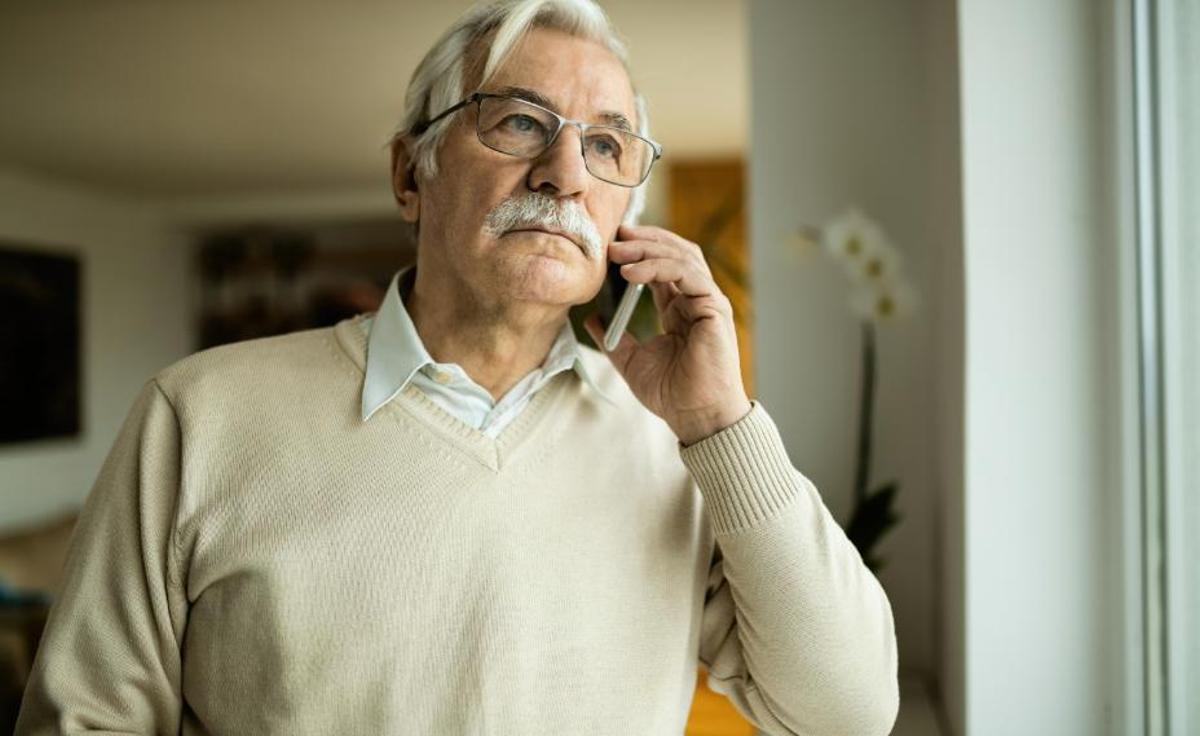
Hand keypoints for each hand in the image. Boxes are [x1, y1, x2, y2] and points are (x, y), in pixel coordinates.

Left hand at [583, 224, 751, 445]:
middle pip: (675, 252)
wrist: (695, 417)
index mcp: (679, 309)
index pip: (663, 265)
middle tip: (613, 236)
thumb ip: (614, 338)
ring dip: (648, 248)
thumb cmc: (672, 394)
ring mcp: (708, 301)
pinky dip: (659, 266)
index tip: (611, 243)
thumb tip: (591, 319)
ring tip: (617, 250)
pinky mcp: (715, 307)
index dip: (640, 249)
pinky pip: (687, 274)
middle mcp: (696, 300)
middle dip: (644, 240)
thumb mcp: (631, 361)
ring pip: (682, 256)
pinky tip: (632, 272)